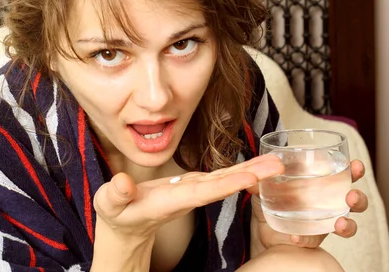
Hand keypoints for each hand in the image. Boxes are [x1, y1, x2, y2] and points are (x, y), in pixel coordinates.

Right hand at [93, 154, 283, 241]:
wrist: (126, 226)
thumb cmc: (117, 214)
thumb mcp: (109, 203)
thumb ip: (116, 194)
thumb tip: (123, 182)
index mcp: (171, 201)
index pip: (203, 192)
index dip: (227, 184)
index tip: (251, 177)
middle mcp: (187, 197)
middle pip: (224, 185)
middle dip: (251, 176)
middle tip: (279, 165)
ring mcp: (192, 192)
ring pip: (225, 180)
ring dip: (251, 171)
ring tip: (275, 161)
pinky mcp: (192, 187)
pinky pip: (220, 178)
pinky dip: (239, 171)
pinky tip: (255, 166)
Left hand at [249, 159, 368, 249]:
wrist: (262, 227)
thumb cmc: (271, 198)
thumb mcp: (265, 183)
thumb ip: (263, 176)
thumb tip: (256, 172)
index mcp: (322, 182)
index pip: (345, 173)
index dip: (355, 169)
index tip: (356, 165)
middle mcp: (329, 202)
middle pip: (355, 199)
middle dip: (358, 198)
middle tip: (351, 197)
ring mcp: (324, 221)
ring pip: (348, 224)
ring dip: (348, 224)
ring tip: (339, 224)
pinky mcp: (314, 237)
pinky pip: (316, 239)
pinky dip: (307, 238)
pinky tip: (296, 237)